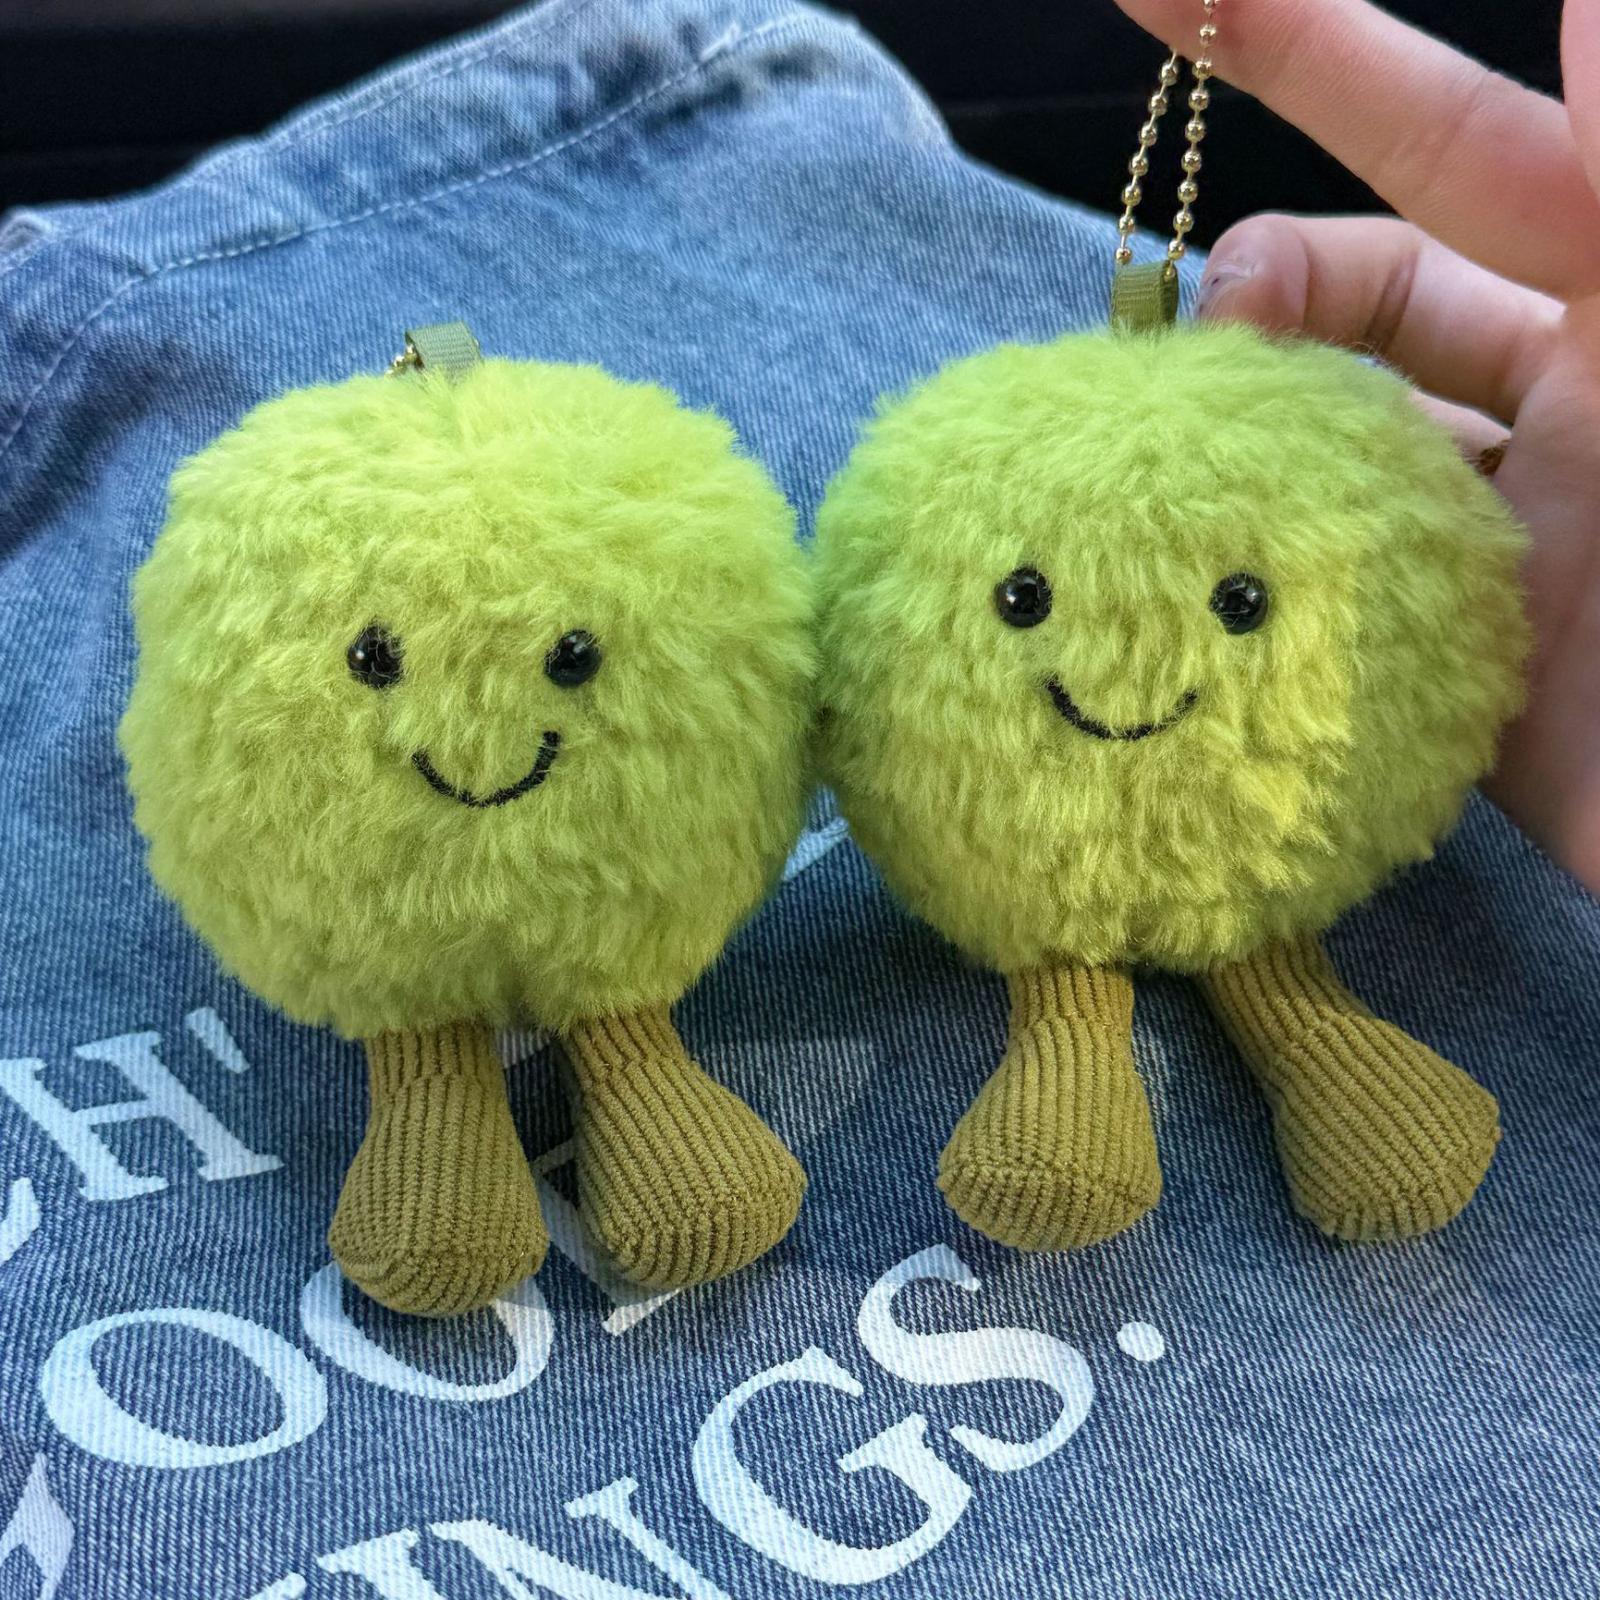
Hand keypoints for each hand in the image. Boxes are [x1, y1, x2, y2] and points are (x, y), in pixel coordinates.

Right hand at [1112, 0, 1599, 892]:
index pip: (1444, 144)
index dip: (1306, 49)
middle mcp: (1546, 404)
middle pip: (1351, 305)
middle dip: (1253, 297)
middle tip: (1194, 351)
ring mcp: (1483, 534)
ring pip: (1314, 447)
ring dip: (1233, 442)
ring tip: (1166, 475)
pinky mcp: (1443, 655)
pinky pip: (1315, 584)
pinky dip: (1243, 569)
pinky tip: (1182, 570)